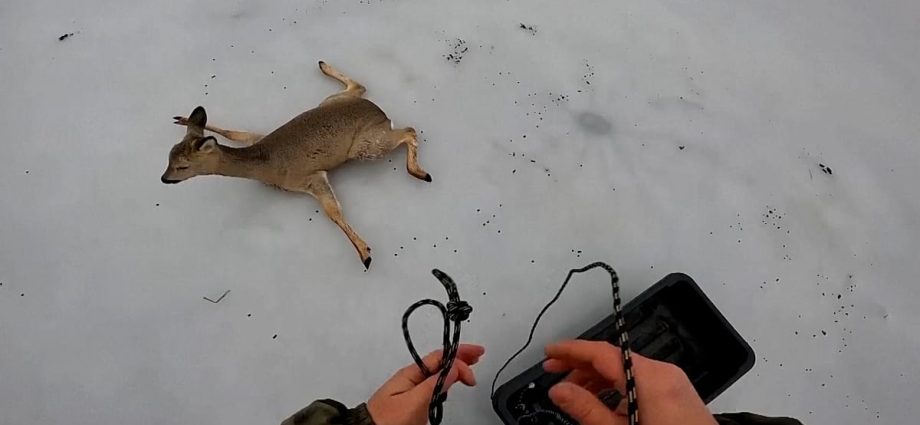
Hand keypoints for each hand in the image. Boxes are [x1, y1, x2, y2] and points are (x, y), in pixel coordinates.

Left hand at [367, 344, 484, 424]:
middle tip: (478, 353)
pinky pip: (431, 385)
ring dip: (454, 367)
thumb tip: (453, 369)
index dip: (461, 356)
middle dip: (460, 356)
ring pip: (436, 372)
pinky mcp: (410, 402)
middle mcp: (411, 378)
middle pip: (439, 361)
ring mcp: (410, 390)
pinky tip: (448, 383)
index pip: (441, 357)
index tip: (476, 363)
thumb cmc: (385, 421)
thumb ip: (435, 384)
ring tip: (467, 366)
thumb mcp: (414, 401)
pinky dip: (444, 380)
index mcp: (411, 373)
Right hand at [544, 340, 716, 424]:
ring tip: (574, 393)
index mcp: (650, 379)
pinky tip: (603, 404)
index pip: (603, 352)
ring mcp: (674, 382)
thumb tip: (559, 390)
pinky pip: (640, 379)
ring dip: (597, 377)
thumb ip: (587, 410)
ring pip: (626, 369)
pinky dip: (617, 386)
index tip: (549, 353)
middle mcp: (664, 374)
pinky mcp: (677, 394)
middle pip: (613, 358)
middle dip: (580, 364)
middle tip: (552, 372)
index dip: (571, 350)